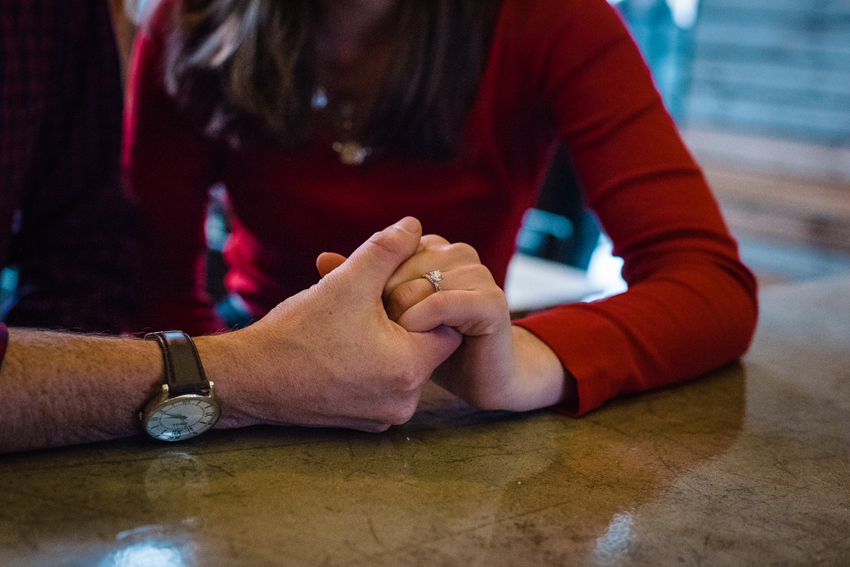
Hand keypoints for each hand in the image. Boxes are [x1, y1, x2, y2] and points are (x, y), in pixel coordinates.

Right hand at [197, 217, 461, 431]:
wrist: (246, 380)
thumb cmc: (297, 332)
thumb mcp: (346, 281)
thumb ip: (386, 249)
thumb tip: (413, 224)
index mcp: (409, 369)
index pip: (445, 326)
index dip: (421, 301)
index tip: (388, 292)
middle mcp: (404, 402)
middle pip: (425, 348)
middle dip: (402, 321)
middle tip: (367, 305)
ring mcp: (383, 417)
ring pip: (402, 366)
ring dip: (386, 342)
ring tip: (351, 325)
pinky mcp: (363, 424)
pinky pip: (382, 385)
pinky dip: (370, 365)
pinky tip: (340, 349)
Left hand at [318, 234, 572, 411]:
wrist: (481, 378)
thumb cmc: (433, 345)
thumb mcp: (387, 313)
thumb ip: (360, 284)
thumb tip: (322, 258)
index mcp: (437, 250)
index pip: (396, 249)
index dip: (381, 281)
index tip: (375, 310)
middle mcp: (460, 256)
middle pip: (410, 262)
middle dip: (393, 296)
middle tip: (390, 326)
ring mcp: (479, 276)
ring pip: (427, 280)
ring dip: (408, 310)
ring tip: (403, 333)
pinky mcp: (492, 304)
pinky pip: (449, 300)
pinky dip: (426, 317)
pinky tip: (414, 333)